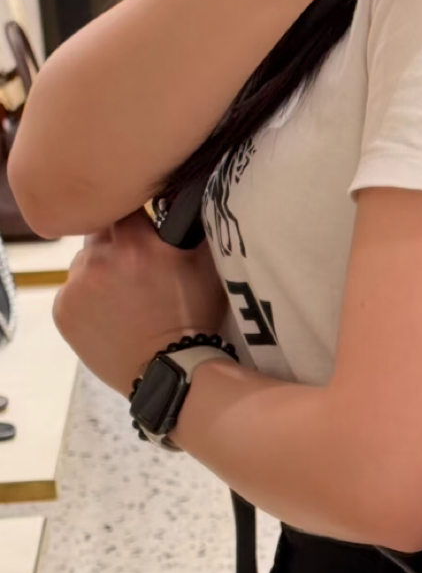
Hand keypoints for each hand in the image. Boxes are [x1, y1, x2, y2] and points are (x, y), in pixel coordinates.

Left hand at [54, 212, 226, 397]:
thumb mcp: (207, 267)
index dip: (138, 220)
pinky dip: (87, 300)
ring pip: (84, 264)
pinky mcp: (63, 311)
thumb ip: (194, 229)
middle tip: (138, 270)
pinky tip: (111, 316)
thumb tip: (190, 201)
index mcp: (133, 243)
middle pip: (100, 234)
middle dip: (118, 246)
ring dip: (100, 272)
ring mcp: (75, 287)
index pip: (124, 208)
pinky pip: (72, 293)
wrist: (171, 372)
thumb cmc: (194, 319)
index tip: (147, 235)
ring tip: (125, 298)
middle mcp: (98, 259)